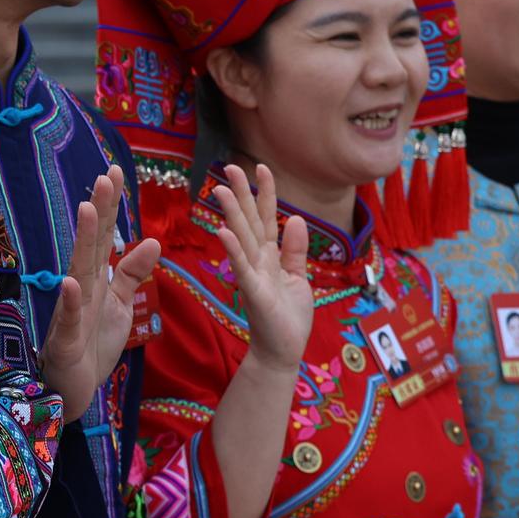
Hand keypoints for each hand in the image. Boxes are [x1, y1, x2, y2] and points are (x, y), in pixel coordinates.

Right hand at [40, 165, 160, 417]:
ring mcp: (71, 312)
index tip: (115, 171)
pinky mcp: (66, 339)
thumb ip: (132, 274)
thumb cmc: (93, 344)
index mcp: (96, 280)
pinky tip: (71, 282)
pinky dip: (71, 301)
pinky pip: (70, 318)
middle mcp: (81, 289)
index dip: (110, 206)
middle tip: (105, 176)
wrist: (72, 389)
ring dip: (83, 242)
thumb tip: (153, 241)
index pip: (105, 237)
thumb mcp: (121, 305)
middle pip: (91, 244)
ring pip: (78, 271)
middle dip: (99, 211)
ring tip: (88, 210)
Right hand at [210, 164, 312, 369]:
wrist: (284, 350)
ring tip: (221, 190)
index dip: (265, 193)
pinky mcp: (253, 292)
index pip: (267, 217)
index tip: (261, 167)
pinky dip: (233, 250)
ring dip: (232, 214)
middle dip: (241, 194)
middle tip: (229, 167)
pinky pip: (241, 268)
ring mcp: (253, 274)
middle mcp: (258, 260)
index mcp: (270, 255)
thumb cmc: (288, 316)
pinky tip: (223, 232)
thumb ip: (295, 249)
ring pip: (242, 238)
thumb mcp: (298, 277)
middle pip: (249, 221)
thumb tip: (297, 219)